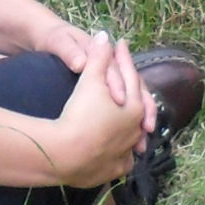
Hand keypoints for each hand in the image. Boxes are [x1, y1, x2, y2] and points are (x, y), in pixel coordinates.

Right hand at [43, 25, 153, 186]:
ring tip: (131, 124)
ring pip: (134, 137)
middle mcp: (135, 130)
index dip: (123, 58)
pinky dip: (123, 155)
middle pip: (137, 108)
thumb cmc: (80, 114)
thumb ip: (99, 57)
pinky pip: (122, 161)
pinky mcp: (113, 170)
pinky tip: (121, 153)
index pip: (131, 77)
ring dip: (132, 128)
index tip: (119, 44)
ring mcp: (125, 152)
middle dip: (135, 94)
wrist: (66, 154)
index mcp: (134, 106)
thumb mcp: (90, 80)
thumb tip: (105, 34)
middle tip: (131, 83)